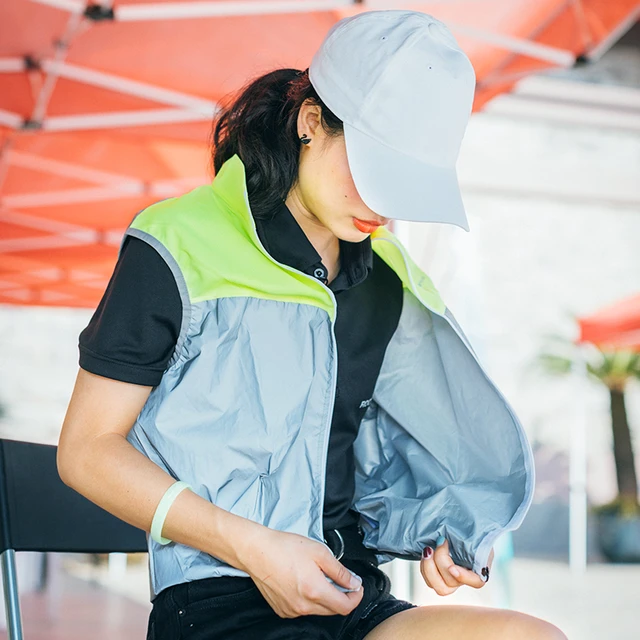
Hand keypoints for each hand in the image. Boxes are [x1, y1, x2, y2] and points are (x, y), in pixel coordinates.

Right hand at [237, 527, 363, 617]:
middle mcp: (303, 606)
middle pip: (333, 610)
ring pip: (318, 610)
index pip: (345, 606)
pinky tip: (303, 582)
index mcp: (315, 591)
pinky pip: (303, 609)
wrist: (257, 551)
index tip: (357, 586)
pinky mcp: (282, 610)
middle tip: (340, 578)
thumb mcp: (319, 552)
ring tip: (317, 576)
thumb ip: (339, 570)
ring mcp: (292, 610)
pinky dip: (309, 599)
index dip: (356, 597)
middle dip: (341, 596)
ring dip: (325, 597)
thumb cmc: (284, 547)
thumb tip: (353, 582)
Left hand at [420, 537, 494, 595]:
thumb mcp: (473, 534)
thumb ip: (470, 538)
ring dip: (429, 566)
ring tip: (428, 548)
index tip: (452, 568)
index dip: (463, 577)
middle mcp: (465, 578)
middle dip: (440, 562)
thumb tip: (462, 535)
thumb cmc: (467, 532)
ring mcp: (451, 580)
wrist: (458, 530)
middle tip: (439, 543)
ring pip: (437, 586)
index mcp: (479, 568)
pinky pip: (429, 581)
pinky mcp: (438, 578)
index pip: (476, 581)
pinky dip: (424, 566)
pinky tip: (426, 552)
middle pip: (451, 583)